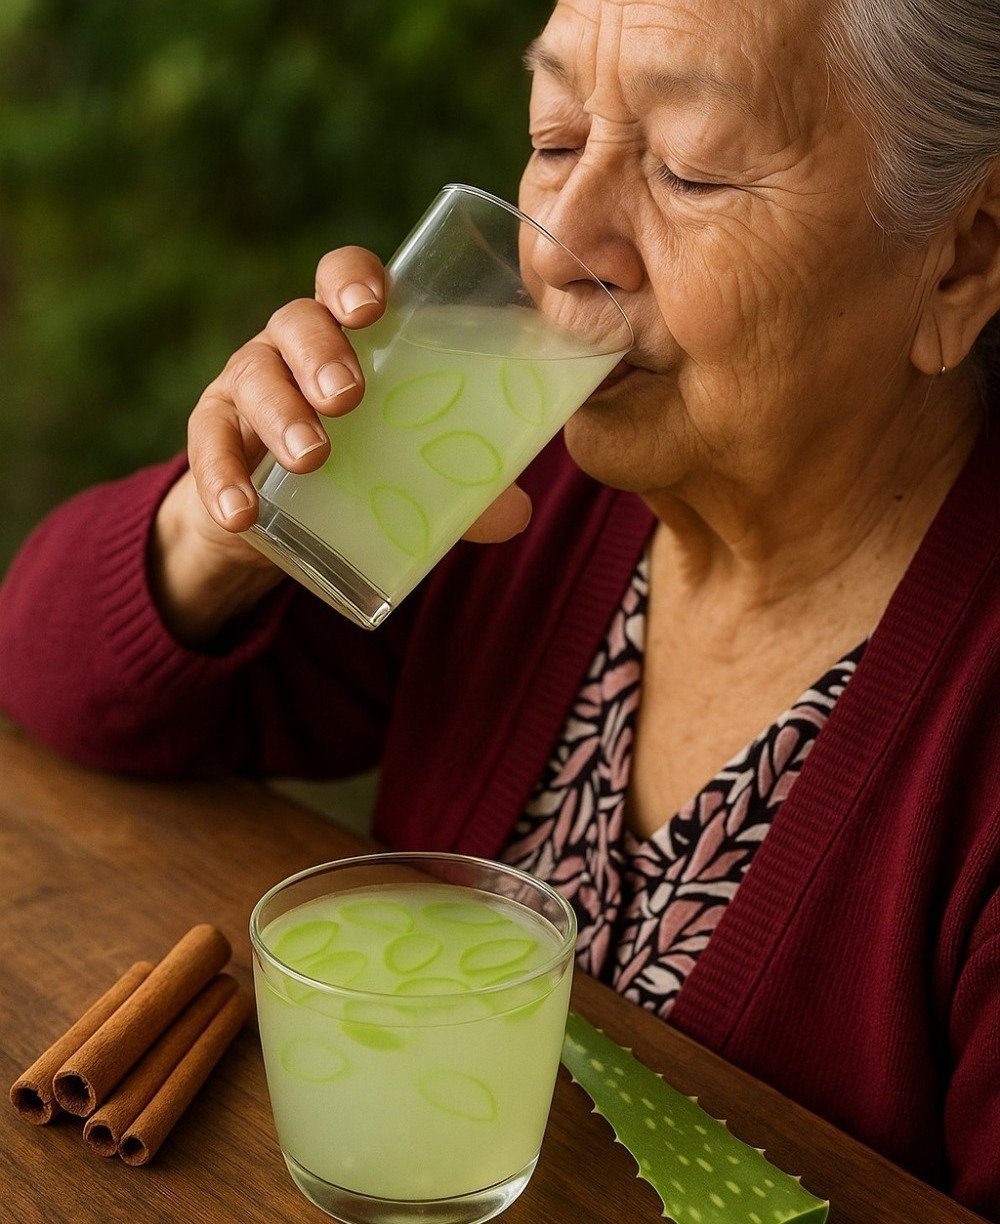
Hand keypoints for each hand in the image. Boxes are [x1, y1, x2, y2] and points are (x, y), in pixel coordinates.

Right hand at [151, 247, 531, 643]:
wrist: (279, 514)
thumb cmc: (364, 461)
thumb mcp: (411, 466)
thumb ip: (464, 487)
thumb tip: (515, 514)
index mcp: (350, 333)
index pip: (345, 277)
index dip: (354, 280)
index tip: (373, 308)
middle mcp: (293, 344)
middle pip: (297, 321)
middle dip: (321, 352)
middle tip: (348, 397)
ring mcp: (247, 384)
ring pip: (254, 376)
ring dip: (282, 414)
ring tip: (313, 458)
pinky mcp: (214, 434)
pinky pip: (208, 446)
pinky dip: (224, 479)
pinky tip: (243, 514)